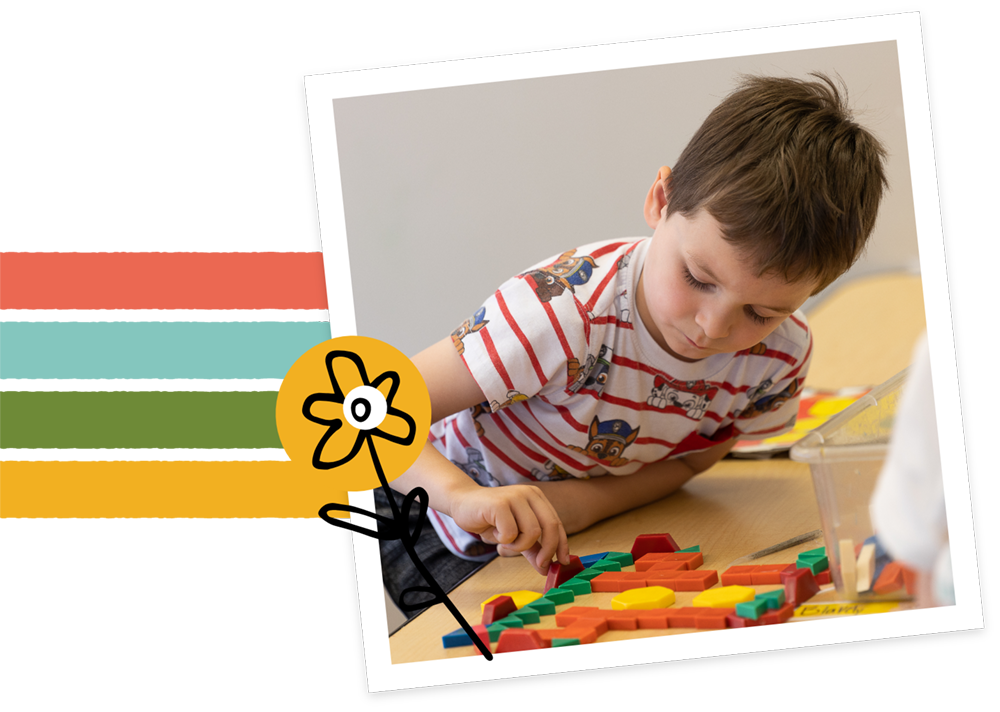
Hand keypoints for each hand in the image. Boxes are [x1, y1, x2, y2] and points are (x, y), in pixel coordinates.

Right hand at [450, 484, 570, 574]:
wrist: (461, 503)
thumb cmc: (489, 519)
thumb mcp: (515, 535)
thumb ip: (531, 548)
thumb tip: (545, 568)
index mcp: (536, 497)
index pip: (556, 523)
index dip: (562, 544)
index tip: (562, 562)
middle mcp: (528, 494)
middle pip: (550, 526)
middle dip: (547, 550)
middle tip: (540, 565)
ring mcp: (515, 497)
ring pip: (532, 532)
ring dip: (518, 545)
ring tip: (504, 540)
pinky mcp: (500, 504)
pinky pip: (511, 533)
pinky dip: (503, 540)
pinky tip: (493, 532)